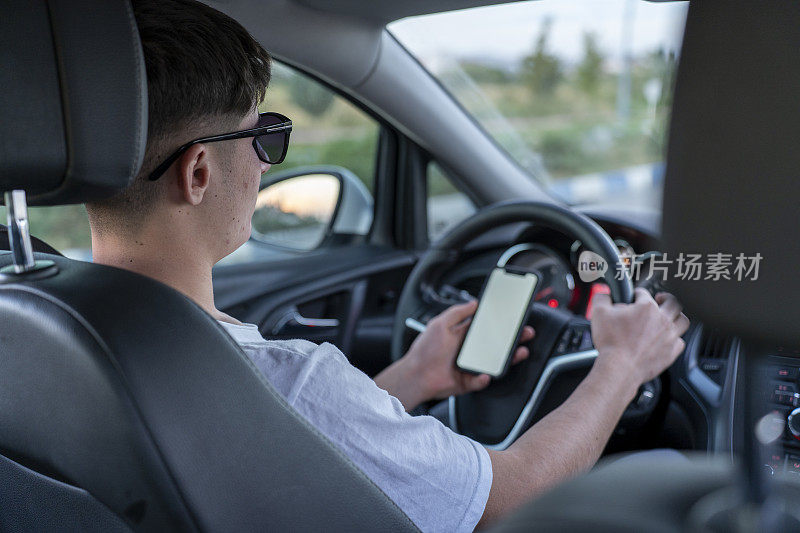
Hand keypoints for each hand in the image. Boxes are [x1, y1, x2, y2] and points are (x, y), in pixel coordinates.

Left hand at [404, 300, 534, 399]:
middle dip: (513, 339)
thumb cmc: (424, 350)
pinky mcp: (468, 381)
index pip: (487, 327)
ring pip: (495, 362)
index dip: (501, 323)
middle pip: (497, 344)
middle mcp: (469, 350)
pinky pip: (482, 380)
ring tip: (519, 352)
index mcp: (463, 335)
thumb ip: (457, 312)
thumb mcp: (440, 324)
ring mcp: (471, 366)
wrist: (415, 375)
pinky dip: (484, 378)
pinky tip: (486, 374)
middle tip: (525, 333)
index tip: (514, 318)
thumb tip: (474, 303)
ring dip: (509, 358)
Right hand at [590, 288, 689, 387]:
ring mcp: (669, 336)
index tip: (634, 297)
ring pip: (682, 321)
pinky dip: (674, 339)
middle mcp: (662, 320)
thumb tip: (604, 294)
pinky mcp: (671, 352)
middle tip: (660, 299)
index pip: (644, 293)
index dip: (637, 293)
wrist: (619, 368)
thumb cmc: (611, 343)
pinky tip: (667, 340)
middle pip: (673, 303)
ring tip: (669, 317)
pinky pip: (680, 342)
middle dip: (666, 298)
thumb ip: (601, 298)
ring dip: (676, 317)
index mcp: (646, 307)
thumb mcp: (598, 313)